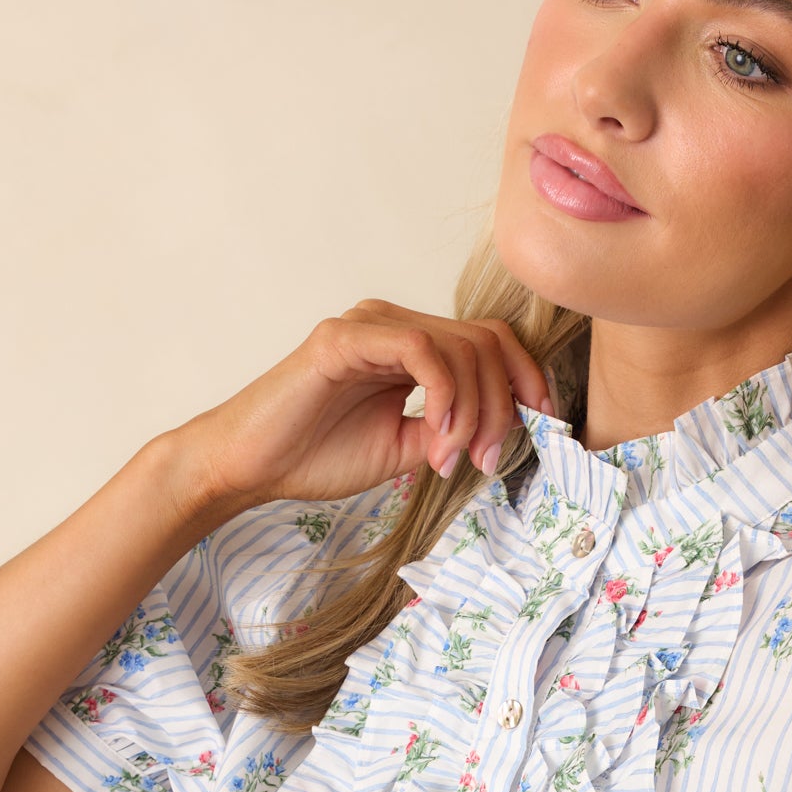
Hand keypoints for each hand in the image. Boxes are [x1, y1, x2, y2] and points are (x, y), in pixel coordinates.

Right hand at [175, 299, 552, 519]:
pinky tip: (438, 434)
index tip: (541, 425)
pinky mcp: (344, 339)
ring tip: (455, 457)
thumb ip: (448, 433)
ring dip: (474, 408)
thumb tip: (493, 433)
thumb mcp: (404, 450)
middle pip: (486, 342)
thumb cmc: (316, 456)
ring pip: (460, 345)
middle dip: (503, 405)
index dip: (525, 378)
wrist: (251, 466)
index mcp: (410, 347)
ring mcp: (369, 326)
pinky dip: (444, 393)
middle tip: (487, 460)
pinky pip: (419, 347)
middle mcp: (393, 325)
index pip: (490, 341)